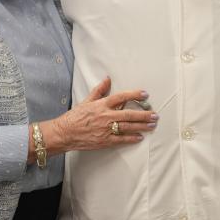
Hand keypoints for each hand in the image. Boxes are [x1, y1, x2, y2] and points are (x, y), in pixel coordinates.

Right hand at [40, 77, 156, 155]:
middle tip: (155, 114)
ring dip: (142, 126)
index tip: (145, 94)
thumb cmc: (75, 117)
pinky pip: (121, 140)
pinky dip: (131, 139)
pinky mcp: (105, 141)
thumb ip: (99, 90)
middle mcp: (106, 116)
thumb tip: (108, 79)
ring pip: (128, 127)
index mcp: (102, 105)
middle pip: (129, 114)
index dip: (135, 95)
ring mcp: (106, 129)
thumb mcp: (87, 101)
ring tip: (152, 125)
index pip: (122, 97)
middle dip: (144, 114)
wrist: (65, 133)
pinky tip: (140, 137)